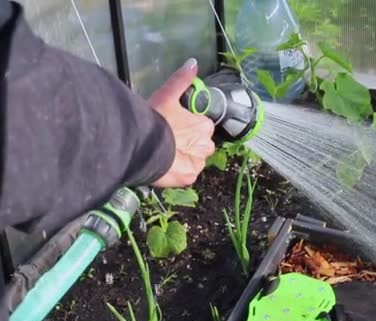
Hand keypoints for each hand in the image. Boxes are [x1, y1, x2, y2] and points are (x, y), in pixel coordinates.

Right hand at [149, 58, 215, 187]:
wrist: (143, 146)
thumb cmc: (156, 118)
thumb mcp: (167, 95)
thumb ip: (181, 79)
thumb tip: (194, 63)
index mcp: (205, 125)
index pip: (201, 125)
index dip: (187, 126)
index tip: (174, 126)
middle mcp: (207, 144)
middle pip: (200, 144)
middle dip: (189, 143)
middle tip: (169, 140)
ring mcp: (198, 163)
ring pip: (195, 159)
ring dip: (185, 157)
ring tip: (166, 153)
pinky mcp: (189, 177)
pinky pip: (186, 173)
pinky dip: (178, 170)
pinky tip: (166, 165)